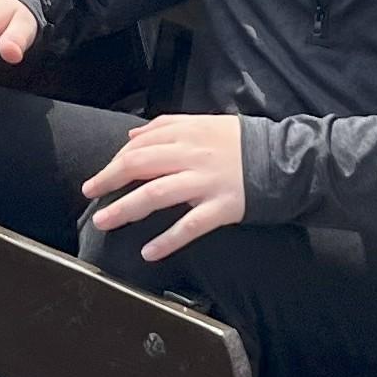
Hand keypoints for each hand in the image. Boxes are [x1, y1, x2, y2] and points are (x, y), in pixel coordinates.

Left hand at [84, 115, 246, 261]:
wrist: (286, 159)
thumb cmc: (242, 144)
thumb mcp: (205, 123)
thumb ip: (167, 127)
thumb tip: (131, 136)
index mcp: (187, 133)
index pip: (141, 144)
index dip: (116, 160)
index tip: (101, 175)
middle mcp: (192, 156)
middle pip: (140, 165)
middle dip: (109, 180)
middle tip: (89, 193)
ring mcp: (206, 182)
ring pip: (156, 194)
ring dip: (125, 209)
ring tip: (104, 221)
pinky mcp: (222, 207)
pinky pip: (189, 226)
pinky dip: (167, 240)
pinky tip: (149, 253)